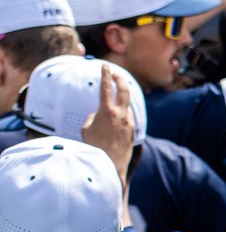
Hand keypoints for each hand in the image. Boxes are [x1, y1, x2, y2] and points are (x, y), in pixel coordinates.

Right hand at [81, 62, 136, 182]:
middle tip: (116, 73)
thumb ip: (92, 118)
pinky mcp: (133, 130)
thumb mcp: (86, 130)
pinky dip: (122, 114)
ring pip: (127, 105)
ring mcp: (129, 122)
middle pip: (124, 90)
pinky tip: (117, 119)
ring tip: (114, 100)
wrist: (109, 165)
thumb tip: (97, 114)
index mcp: (107, 111)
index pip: (106, 88)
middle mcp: (121, 114)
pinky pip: (128, 117)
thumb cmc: (93, 148)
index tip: (105, 66)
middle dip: (120, 79)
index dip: (105, 75)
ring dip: (121, 100)